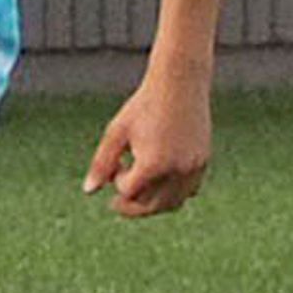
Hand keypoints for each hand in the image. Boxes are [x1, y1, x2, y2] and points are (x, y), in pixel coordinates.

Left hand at [85, 77, 213, 217]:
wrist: (179, 85)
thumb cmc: (143, 107)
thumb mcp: (116, 133)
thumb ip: (102, 164)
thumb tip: (89, 192)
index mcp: (153, 164)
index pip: (130, 192)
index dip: (118, 182)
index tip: (118, 164)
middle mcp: (177, 171)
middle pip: (152, 206)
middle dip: (133, 206)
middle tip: (118, 202)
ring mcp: (193, 168)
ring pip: (172, 203)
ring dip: (153, 203)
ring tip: (139, 191)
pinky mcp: (204, 162)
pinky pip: (188, 191)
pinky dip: (172, 194)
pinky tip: (159, 180)